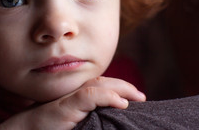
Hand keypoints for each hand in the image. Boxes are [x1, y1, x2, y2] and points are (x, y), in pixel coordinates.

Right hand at [0, 77, 145, 129]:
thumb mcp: (68, 124)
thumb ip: (82, 117)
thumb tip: (102, 123)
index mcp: (72, 98)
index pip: (98, 87)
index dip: (116, 89)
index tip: (133, 99)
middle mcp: (70, 94)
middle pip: (101, 82)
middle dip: (123, 87)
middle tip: (141, 96)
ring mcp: (67, 99)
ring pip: (98, 85)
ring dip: (120, 89)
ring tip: (137, 97)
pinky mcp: (64, 107)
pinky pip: (89, 96)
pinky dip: (107, 96)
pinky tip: (122, 103)